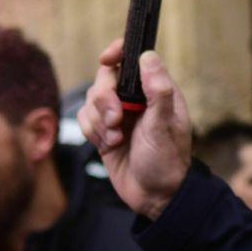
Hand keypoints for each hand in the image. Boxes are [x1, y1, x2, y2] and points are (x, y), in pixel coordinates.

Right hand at [77, 40, 191, 221]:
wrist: (154, 197)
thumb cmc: (167, 161)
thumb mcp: (165, 125)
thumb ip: (158, 90)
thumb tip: (148, 56)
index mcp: (156, 91)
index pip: (133, 59)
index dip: (117, 53)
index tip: (106, 60)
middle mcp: (136, 100)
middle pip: (104, 78)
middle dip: (105, 99)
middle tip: (116, 120)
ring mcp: (119, 115)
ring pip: (91, 100)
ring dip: (99, 121)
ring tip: (116, 139)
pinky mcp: (104, 132)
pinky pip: (85, 119)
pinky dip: (92, 132)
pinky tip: (108, 145)